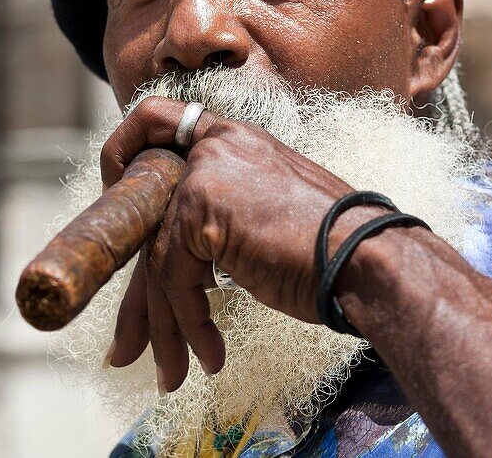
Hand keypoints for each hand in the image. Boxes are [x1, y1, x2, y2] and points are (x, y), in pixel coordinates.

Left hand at [100, 96, 364, 391]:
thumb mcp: (271, 213)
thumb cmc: (337, 249)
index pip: (158, 120)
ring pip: (156, 258)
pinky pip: (173, 278)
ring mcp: (205, 175)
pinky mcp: (201, 210)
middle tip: (127, 344)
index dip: (126, 154)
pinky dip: (187, 325)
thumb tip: (189, 257)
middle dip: (137, 293)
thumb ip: (226, 213)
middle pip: (146, 211)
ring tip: (170, 372)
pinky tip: (209, 358)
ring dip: (163, 326)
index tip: (120, 200)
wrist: (371, 261)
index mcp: (235, 140)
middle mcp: (216, 147)